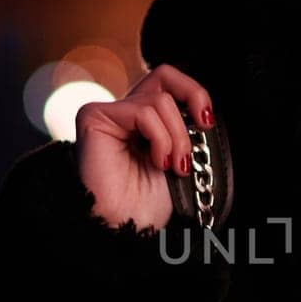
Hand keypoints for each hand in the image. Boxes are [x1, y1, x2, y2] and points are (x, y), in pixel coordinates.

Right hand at [74, 64, 214, 231]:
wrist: (125, 228)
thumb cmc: (147, 204)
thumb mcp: (180, 159)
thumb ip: (186, 130)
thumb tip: (205, 113)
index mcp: (143, 122)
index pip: (169, 84)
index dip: (194, 93)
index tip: (207, 123)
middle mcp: (123, 112)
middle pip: (163, 74)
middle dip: (192, 95)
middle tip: (202, 126)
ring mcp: (108, 112)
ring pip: (160, 100)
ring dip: (177, 137)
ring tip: (172, 166)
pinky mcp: (94, 116)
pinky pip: (143, 112)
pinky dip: (160, 139)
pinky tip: (157, 162)